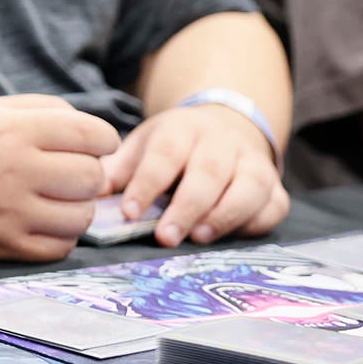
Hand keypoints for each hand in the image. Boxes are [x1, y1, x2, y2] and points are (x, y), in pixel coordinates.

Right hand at [0, 95, 120, 260]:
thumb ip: (41, 109)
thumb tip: (93, 131)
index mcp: (10, 130)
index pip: (91, 134)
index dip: (104, 138)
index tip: (94, 143)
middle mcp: (12, 171)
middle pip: (92, 177)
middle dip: (90, 172)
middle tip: (70, 170)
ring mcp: (6, 213)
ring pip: (81, 217)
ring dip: (78, 206)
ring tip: (56, 197)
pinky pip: (59, 248)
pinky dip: (60, 235)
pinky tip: (42, 219)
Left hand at [101, 104, 288, 246]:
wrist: (223, 126)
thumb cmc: (172, 147)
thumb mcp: (142, 147)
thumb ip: (118, 171)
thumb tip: (88, 195)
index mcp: (181, 128)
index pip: (164, 154)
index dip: (146, 184)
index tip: (129, 213)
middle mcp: (221, 142)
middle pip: (208, 172)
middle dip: (187, 207)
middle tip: (166, 237)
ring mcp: (252, 162)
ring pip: (248, 187)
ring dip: (225, 215)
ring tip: (199, 238)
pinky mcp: (274, 185)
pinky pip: (274, 205)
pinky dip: (257, 222)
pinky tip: (233, 237)